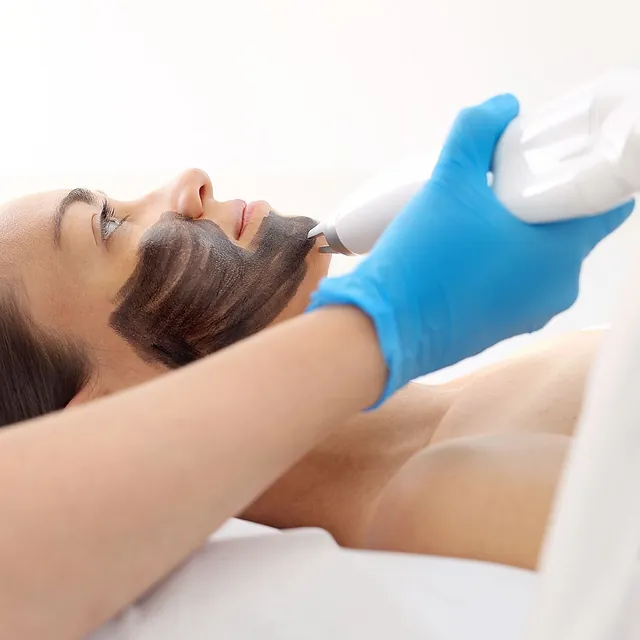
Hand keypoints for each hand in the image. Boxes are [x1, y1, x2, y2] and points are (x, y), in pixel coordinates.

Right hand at [308, 94, 633, 405]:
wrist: (382, 328)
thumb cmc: (422, 260)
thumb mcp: (447, 182)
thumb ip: (476, 133)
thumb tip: (502, 107)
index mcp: (561, 253)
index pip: (608, 205)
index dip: (586, 174)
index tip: (558, 160)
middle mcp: (558, 289)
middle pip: (567, 229)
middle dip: (539, 203)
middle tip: (500, 184)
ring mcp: (531, 313)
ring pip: (538, 257)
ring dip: (515, 234)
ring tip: (472, 219)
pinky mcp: (503, 328)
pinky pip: (515, 283)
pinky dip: (499, 263)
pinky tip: (462, 253)